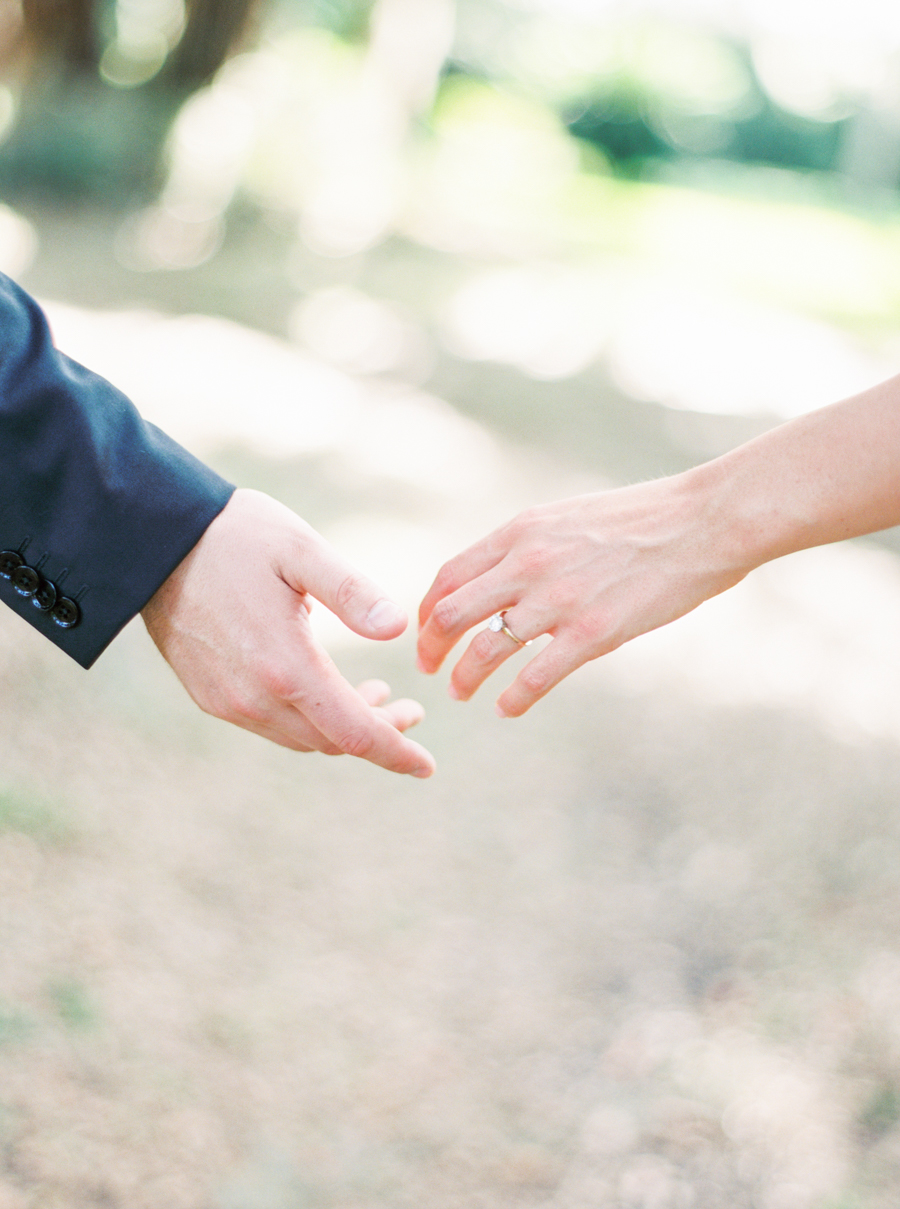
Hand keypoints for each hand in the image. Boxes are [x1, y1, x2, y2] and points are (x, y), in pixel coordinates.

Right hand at [142, 489, 434, 776]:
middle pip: (332, 741)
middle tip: (411, 709)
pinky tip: (323, 691)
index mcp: (286, 667)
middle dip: (378, 734)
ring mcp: (228, 701)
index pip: (355, 732)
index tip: (427, 765)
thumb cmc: (236, 537)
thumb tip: (398, 629)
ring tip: (375, 696)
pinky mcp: (210, 695)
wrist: (152, 540)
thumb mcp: (301, 550)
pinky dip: (308, 720)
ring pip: (302, 737)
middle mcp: (254, 698)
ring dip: (342, 727)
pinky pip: (272, 726)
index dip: (396, 751)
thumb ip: (352, 592)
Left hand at [417, 475, 746, 716]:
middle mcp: (529, 564)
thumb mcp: (567, 517)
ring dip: (465, 679)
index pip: (449, 576)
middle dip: (430, 649)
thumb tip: (497, 576)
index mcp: (521, 532)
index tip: (427, 632)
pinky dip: (512, 699)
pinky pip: (534, 677)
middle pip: (451, 615)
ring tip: (462, 694)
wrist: (702, 522)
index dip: (427, 611)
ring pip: (484, 651)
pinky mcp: (593, 634)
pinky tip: (508, 709)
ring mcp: (559, 601)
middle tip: (430, 669)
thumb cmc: (640, 519)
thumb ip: (527, 546)